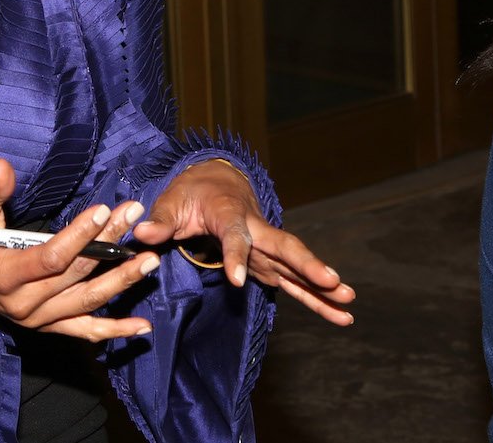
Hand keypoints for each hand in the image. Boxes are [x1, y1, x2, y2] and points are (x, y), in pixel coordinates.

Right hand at [0, 158, 161, 340]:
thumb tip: (2, 165)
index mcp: (6, 275)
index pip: (50, 257)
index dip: (79, 236)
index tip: (104, 210)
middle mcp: (24, 303)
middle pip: (75, 273)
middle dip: (108, 243)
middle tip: (134, 215)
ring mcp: (39, 319)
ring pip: (87, 300)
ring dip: (122, 281)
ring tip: (151, 260)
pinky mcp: (49, 326)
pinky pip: (84, 331)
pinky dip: (114, 330)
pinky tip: (142, 326)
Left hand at [133, 159, 354, 325]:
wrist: (216, 180)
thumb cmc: (192, 192)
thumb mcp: (171, 201)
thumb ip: (161, 220)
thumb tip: (142, 231)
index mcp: (229, 214)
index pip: (235, 237)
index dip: (236, 256)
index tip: (237, 281)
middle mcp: (255, 230)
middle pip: (284, 247)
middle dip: (308, 265)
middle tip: (333, 281)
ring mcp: (265, 247)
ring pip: (296, 266)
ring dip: (322, 287)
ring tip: (349, 306)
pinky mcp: (268, 261)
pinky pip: (294, 281)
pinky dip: (316, 297)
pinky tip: (339, 314)